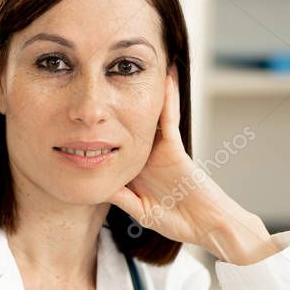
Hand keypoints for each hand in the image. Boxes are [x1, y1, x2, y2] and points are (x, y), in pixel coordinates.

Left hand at [109, 66, 279, 265]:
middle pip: (127, 124)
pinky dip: (167, 99)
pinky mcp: (175, 147)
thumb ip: (121, 198)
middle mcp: (146, 155)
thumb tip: (97, 186)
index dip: (99, 132)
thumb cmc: (179, 222)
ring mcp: (160, 149)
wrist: (207, 225)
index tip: (82, 116)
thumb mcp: (141, 211)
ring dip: (144, 91)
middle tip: (102, 74)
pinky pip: (169, 119)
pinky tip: (165, 78)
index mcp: (136, 170)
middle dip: (118, 103)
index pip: (114, 147)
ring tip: (133, 64)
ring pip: (148, 115)